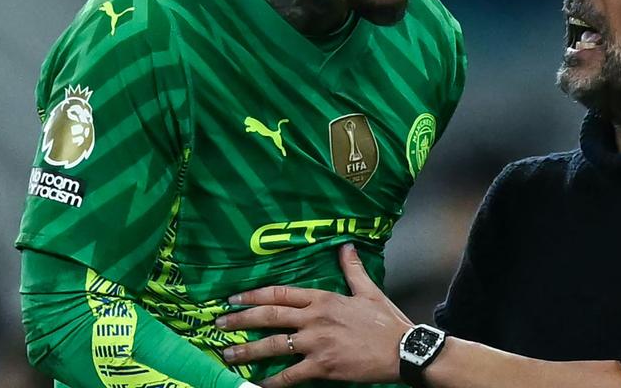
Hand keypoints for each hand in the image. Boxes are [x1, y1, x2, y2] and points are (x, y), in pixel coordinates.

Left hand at [216, 243, 413, 386]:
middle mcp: (315, 318)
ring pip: (273, 345)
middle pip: (269, 316)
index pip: (281, 293)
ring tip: (228, 354)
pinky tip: (257, 383)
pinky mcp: (322, 367)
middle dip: (240, 320)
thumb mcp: (369, 292)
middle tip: (219, 325)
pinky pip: (289, 375)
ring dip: (247, 350)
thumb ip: (353, 270)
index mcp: (323, 298)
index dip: (254, 295)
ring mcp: (316, 343)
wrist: (402, 350)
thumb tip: (346, 246)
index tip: (234, 299)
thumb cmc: (386, 322)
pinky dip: (271, 381)